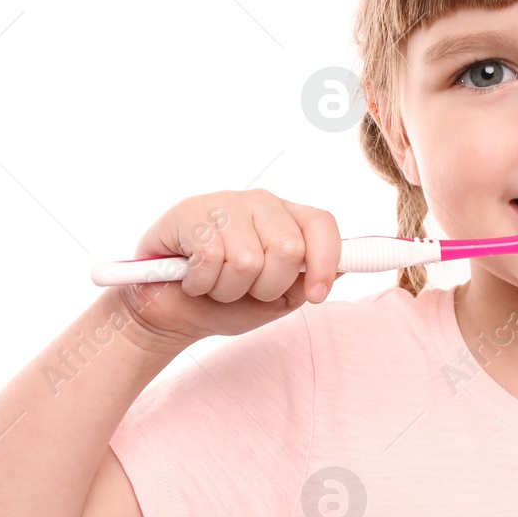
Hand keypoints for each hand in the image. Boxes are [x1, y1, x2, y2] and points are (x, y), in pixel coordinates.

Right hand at [116, 189, 343, 352]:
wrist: (170, 313)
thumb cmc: (225, 303)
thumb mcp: (277, 300)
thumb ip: (308, 282)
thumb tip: (347, 266)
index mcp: (288, 219)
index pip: (323, 224)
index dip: (326, 262)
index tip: (316, 296)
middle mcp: (261, 204)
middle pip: (289, 248)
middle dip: (267, 287)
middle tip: (244, 291)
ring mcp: (225, 203)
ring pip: (248, 259)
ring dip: (229, 289)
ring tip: (214, 285)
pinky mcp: (190, 211)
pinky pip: (211, 258)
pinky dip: (202, 283)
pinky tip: (191, 278)